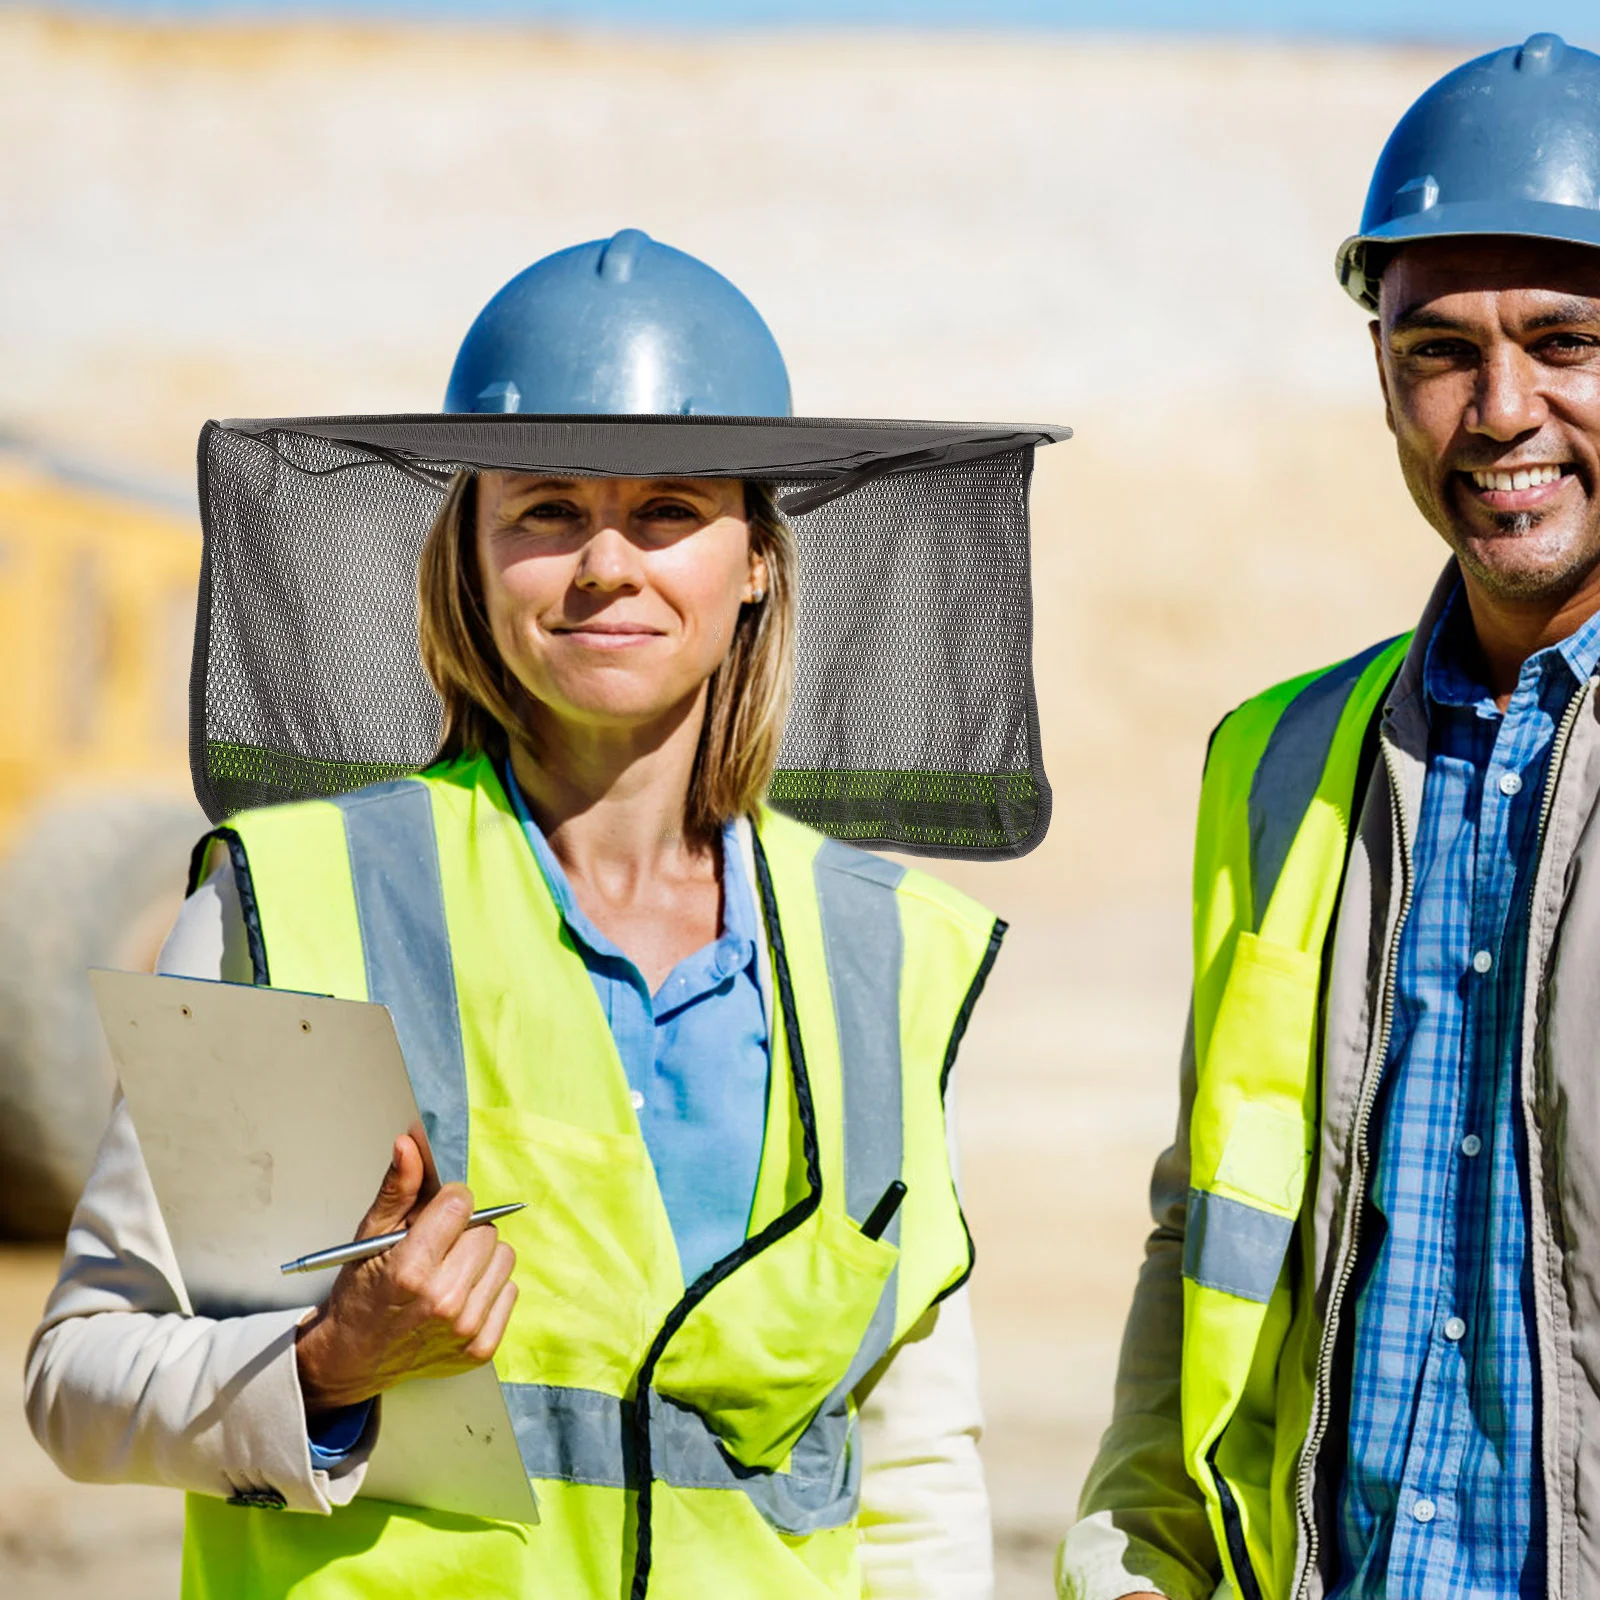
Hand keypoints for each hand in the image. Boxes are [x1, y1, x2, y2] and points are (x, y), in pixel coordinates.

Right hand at [294, 1134, 517, 1415]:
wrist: (355, 1358)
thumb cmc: (362, 1293)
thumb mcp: (370, 1236)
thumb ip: (397, 1188)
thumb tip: (410, 1143)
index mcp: (411, 1269)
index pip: (461, 1204)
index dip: (448, 1204)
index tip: (433, 1217)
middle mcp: (442, 1301)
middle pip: (486, 1231)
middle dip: (464, 1232)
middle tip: (436, 1251)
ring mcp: (464, 1329)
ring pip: (503, 1258)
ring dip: (480, 1260)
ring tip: (448, 1273)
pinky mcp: (481, 1348)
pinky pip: (510, 1291)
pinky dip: (489, 1289)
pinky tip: (460, 1297)